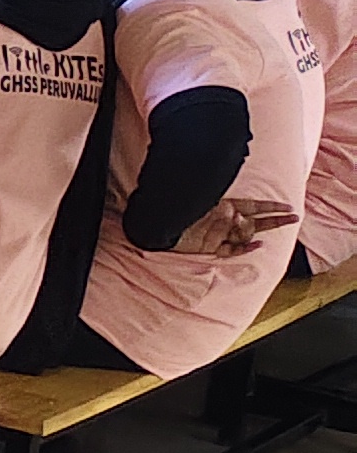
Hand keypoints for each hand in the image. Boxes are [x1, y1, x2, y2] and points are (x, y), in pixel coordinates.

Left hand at [175, 196, 297, 256]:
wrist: (157, 226)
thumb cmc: (179, 209)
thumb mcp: (201, 202)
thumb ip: (219, 208)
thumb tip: (234, 213)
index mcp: (225, 205)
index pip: (254, 205)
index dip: (271, 206)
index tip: (289, 207)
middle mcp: (225, 221)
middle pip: (256, 221)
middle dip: (276, 220)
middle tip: (294, 219)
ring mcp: (219, 235)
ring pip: (245, 235)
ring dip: (248, 229)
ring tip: (236, 220)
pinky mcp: (210, 248)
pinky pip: (232, 250)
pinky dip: (245, 248)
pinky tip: (258, 244)